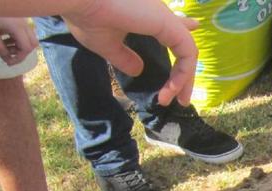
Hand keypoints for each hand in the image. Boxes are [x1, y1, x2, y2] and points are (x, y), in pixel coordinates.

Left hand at [0, 17, 37, 65]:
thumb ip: (0, 49)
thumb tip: (7, 60)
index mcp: (18, 28)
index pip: (27, 48)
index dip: (19, 58)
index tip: (8, 62)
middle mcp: (24, 24)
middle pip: (32, 43)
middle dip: (21, 52)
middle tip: (8, 55)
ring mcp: (22, 20)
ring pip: (28, 37)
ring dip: (19, 45)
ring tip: (4, 46)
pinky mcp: (18, 18)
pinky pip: (23, 31)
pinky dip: (17, 38)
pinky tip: (4, 37)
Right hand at [63, 0, 198, 105]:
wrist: (78, 1)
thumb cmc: (86, 17)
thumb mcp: (106, 44)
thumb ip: (124, 57)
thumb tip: (138, 71)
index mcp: (145, 14)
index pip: (171, 24)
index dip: (183, 27)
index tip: (193, 26)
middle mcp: (158, 14)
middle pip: (183, 42)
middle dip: (185, 71)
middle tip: (182, 97)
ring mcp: (165, 18)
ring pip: (187, 51)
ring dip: (184, 79)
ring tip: (176, 100)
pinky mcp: (168, 24)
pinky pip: (187, 52)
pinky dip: (183, 73)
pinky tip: (173, 89)